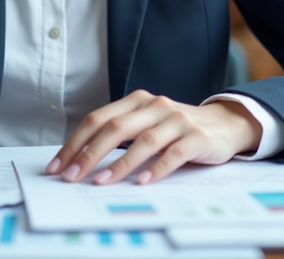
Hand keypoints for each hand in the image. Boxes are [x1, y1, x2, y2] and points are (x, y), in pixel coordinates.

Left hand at [46, 90, 262, 184]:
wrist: (225, 125)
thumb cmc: (178, 129)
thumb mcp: (148, 124)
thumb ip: (122, 134)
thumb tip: (82, 160)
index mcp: (137, 101)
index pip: (98, 118)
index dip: (76, 142)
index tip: (58, 164)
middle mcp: (155, 106)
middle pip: (115, 127)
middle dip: (89, 154)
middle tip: (71, 176)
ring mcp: (177, 120)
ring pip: (143, 141)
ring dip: (119, 164)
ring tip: (100, 182)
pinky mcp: (197, 137)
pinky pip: (173, 154)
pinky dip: (156, 169)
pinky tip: (142, 182)